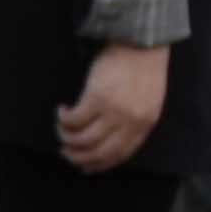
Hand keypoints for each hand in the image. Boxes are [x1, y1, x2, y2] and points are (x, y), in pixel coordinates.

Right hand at [51, 36, 172, 173]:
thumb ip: (134, 122)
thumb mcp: (148, 101)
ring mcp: (113, 111)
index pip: (119, 155)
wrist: (141, 44)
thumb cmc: (144, 70)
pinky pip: (74, 119)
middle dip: (78, 156)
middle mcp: (129, 122)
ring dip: (66, 137)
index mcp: (144, 124)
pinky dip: (63, 119)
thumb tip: (110, 139)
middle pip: (98, 152)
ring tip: (62, 129)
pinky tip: (62, 110)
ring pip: (82, 138)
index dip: (98, 164)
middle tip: (66, 151)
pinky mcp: (96, 98)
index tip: (84, 167)